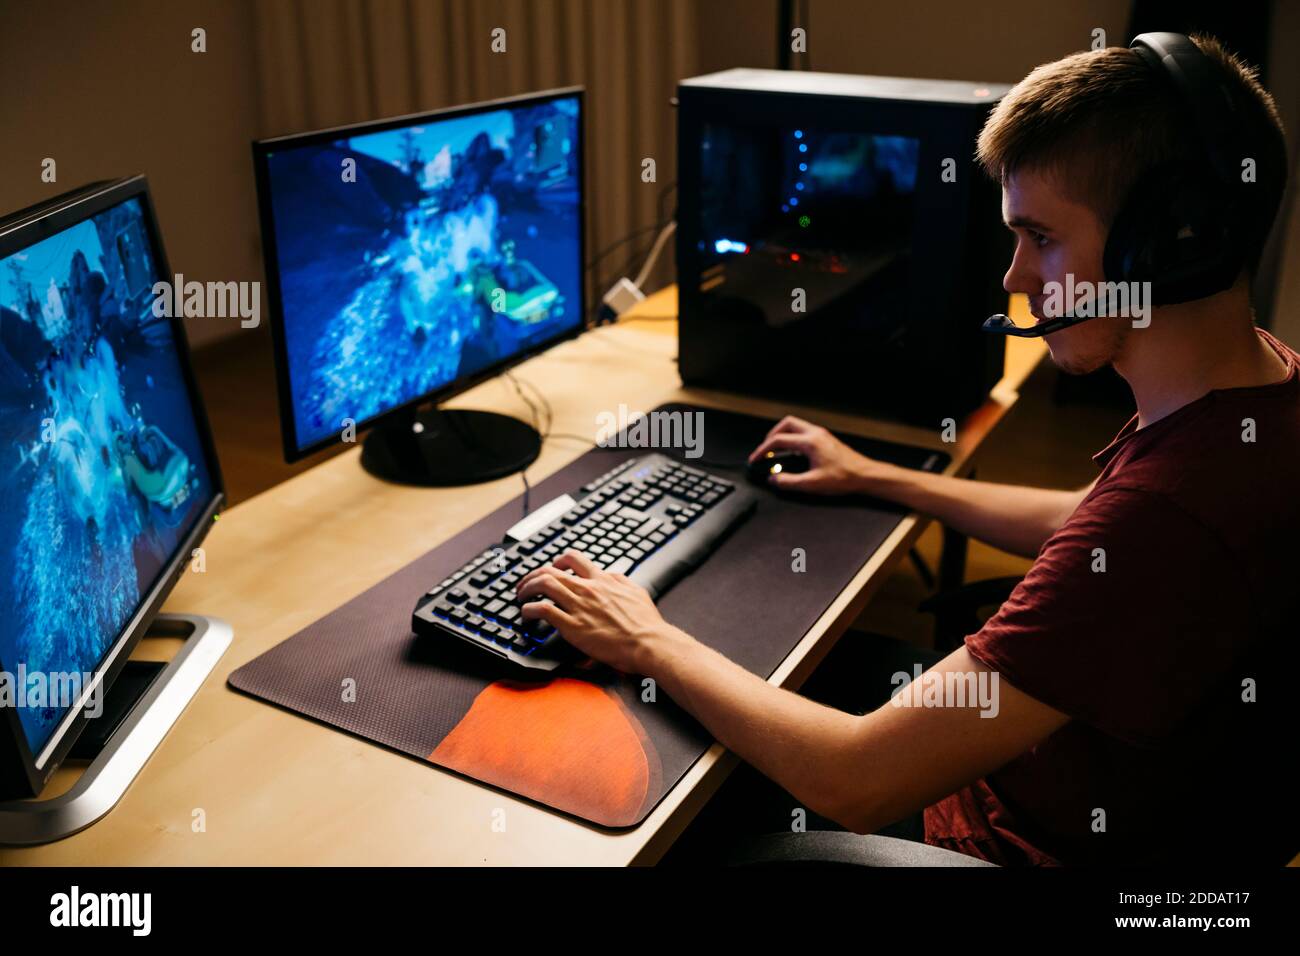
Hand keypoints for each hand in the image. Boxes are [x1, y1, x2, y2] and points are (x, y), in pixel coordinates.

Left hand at [515, 551, 686, 673]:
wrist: (648, 642)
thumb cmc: (645, 623)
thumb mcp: (636, 592)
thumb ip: (621, 581)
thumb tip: (612, 575)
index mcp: (602, 580)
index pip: (573, 558)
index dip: (557, 561)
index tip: (552, 567)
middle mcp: (587, 589)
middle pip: (550, 570)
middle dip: (533, 575)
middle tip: (526, 584)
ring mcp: (578, 606)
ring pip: (543, 584)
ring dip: (526, 588)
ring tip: (521, 596)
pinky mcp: (572, 626)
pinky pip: (543, 609)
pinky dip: (529, 609)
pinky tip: (526, 614)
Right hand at [747, 415, 895, 494]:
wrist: (865, 475)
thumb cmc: (844, 477)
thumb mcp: (812, 484)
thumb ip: (789, 481)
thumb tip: (774, 479)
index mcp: (810, 442)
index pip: (779, 440)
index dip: (763, 450)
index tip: (755, 458)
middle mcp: (815, 433)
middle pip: (786, 424)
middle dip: (771, 435)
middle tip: (765, 449)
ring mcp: (821, 434)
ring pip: (795, 425)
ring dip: (782, 434)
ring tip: (776, 449)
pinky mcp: (825, 439)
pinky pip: (803, 431)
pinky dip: (793, 437)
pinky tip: (792, 452)